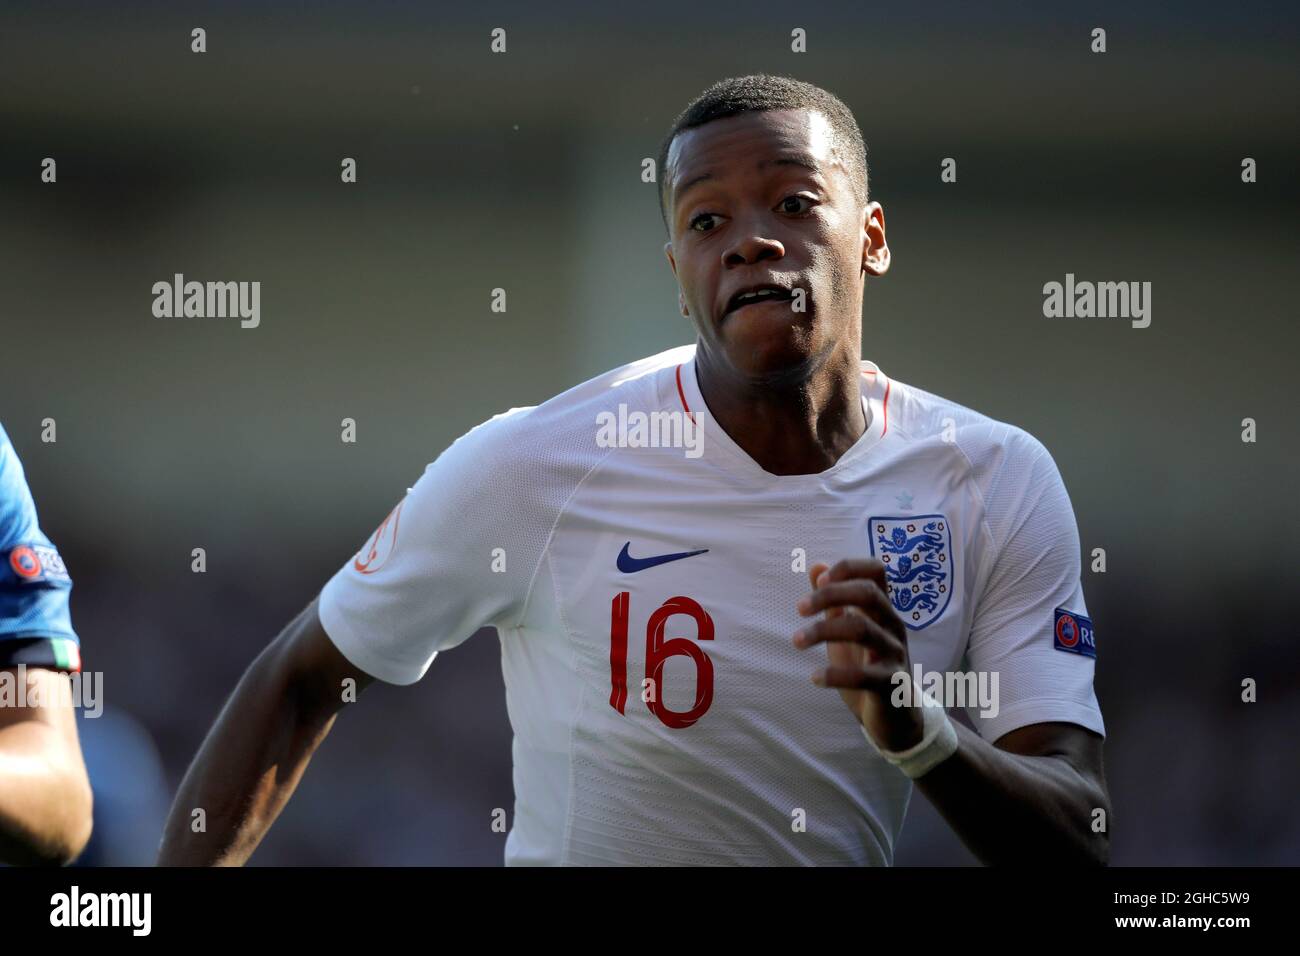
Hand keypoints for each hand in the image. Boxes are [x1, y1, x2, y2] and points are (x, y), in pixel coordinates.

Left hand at [795, 559, 923, 751]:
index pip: (876, 572)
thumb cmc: (869, 667)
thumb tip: (816, 567)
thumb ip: (834, 602)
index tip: (819, 579)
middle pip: (868, 594)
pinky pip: (865, 676)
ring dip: (823, 631)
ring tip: (797, 641)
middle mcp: (892, 626)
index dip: (849, 568)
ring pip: (862, 629)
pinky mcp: (893, 685)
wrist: (897, 717)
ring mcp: (895, 654)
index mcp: (881, 610)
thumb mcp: (848, 631)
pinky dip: (835, 675)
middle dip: (830, 595)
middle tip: (799, 609)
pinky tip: (815, 678)